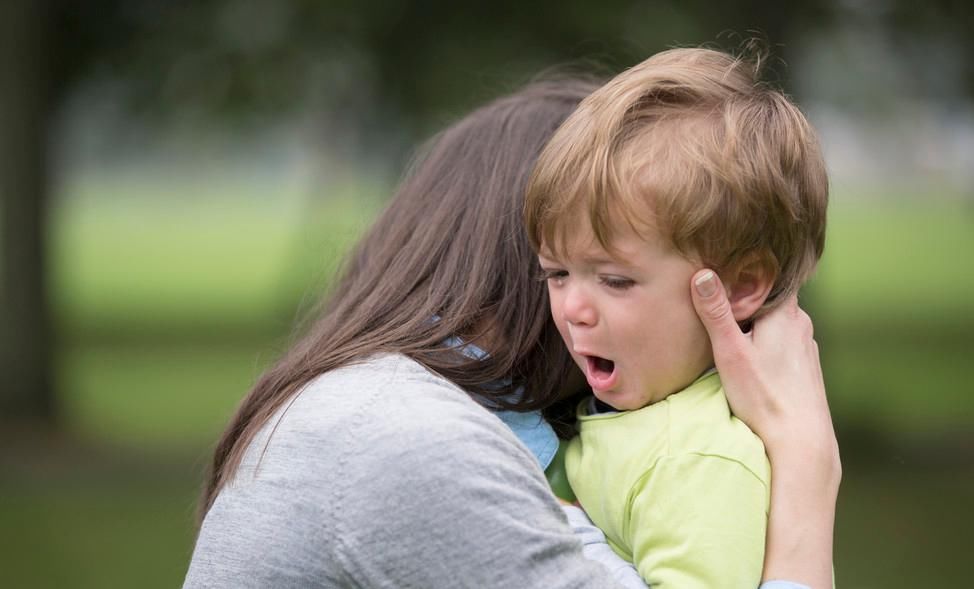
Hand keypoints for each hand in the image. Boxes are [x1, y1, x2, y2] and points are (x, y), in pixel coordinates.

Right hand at [690, 269, 839, 587]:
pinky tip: (751, 355)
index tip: (724, 263)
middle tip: (717, 294)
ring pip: (776, 321)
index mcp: (784, 312)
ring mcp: (805, 346)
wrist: (800, 441)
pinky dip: (765, 340)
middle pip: (769, 298)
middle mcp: (801, 323)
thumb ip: (716, 312)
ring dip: (755, 320)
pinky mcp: (805, 366)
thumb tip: (703, 273)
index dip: (746, 267)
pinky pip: (782, 341)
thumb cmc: (764, 397)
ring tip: (730, 324)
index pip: (768, 273)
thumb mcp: (730, 352)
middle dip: (746, 296)